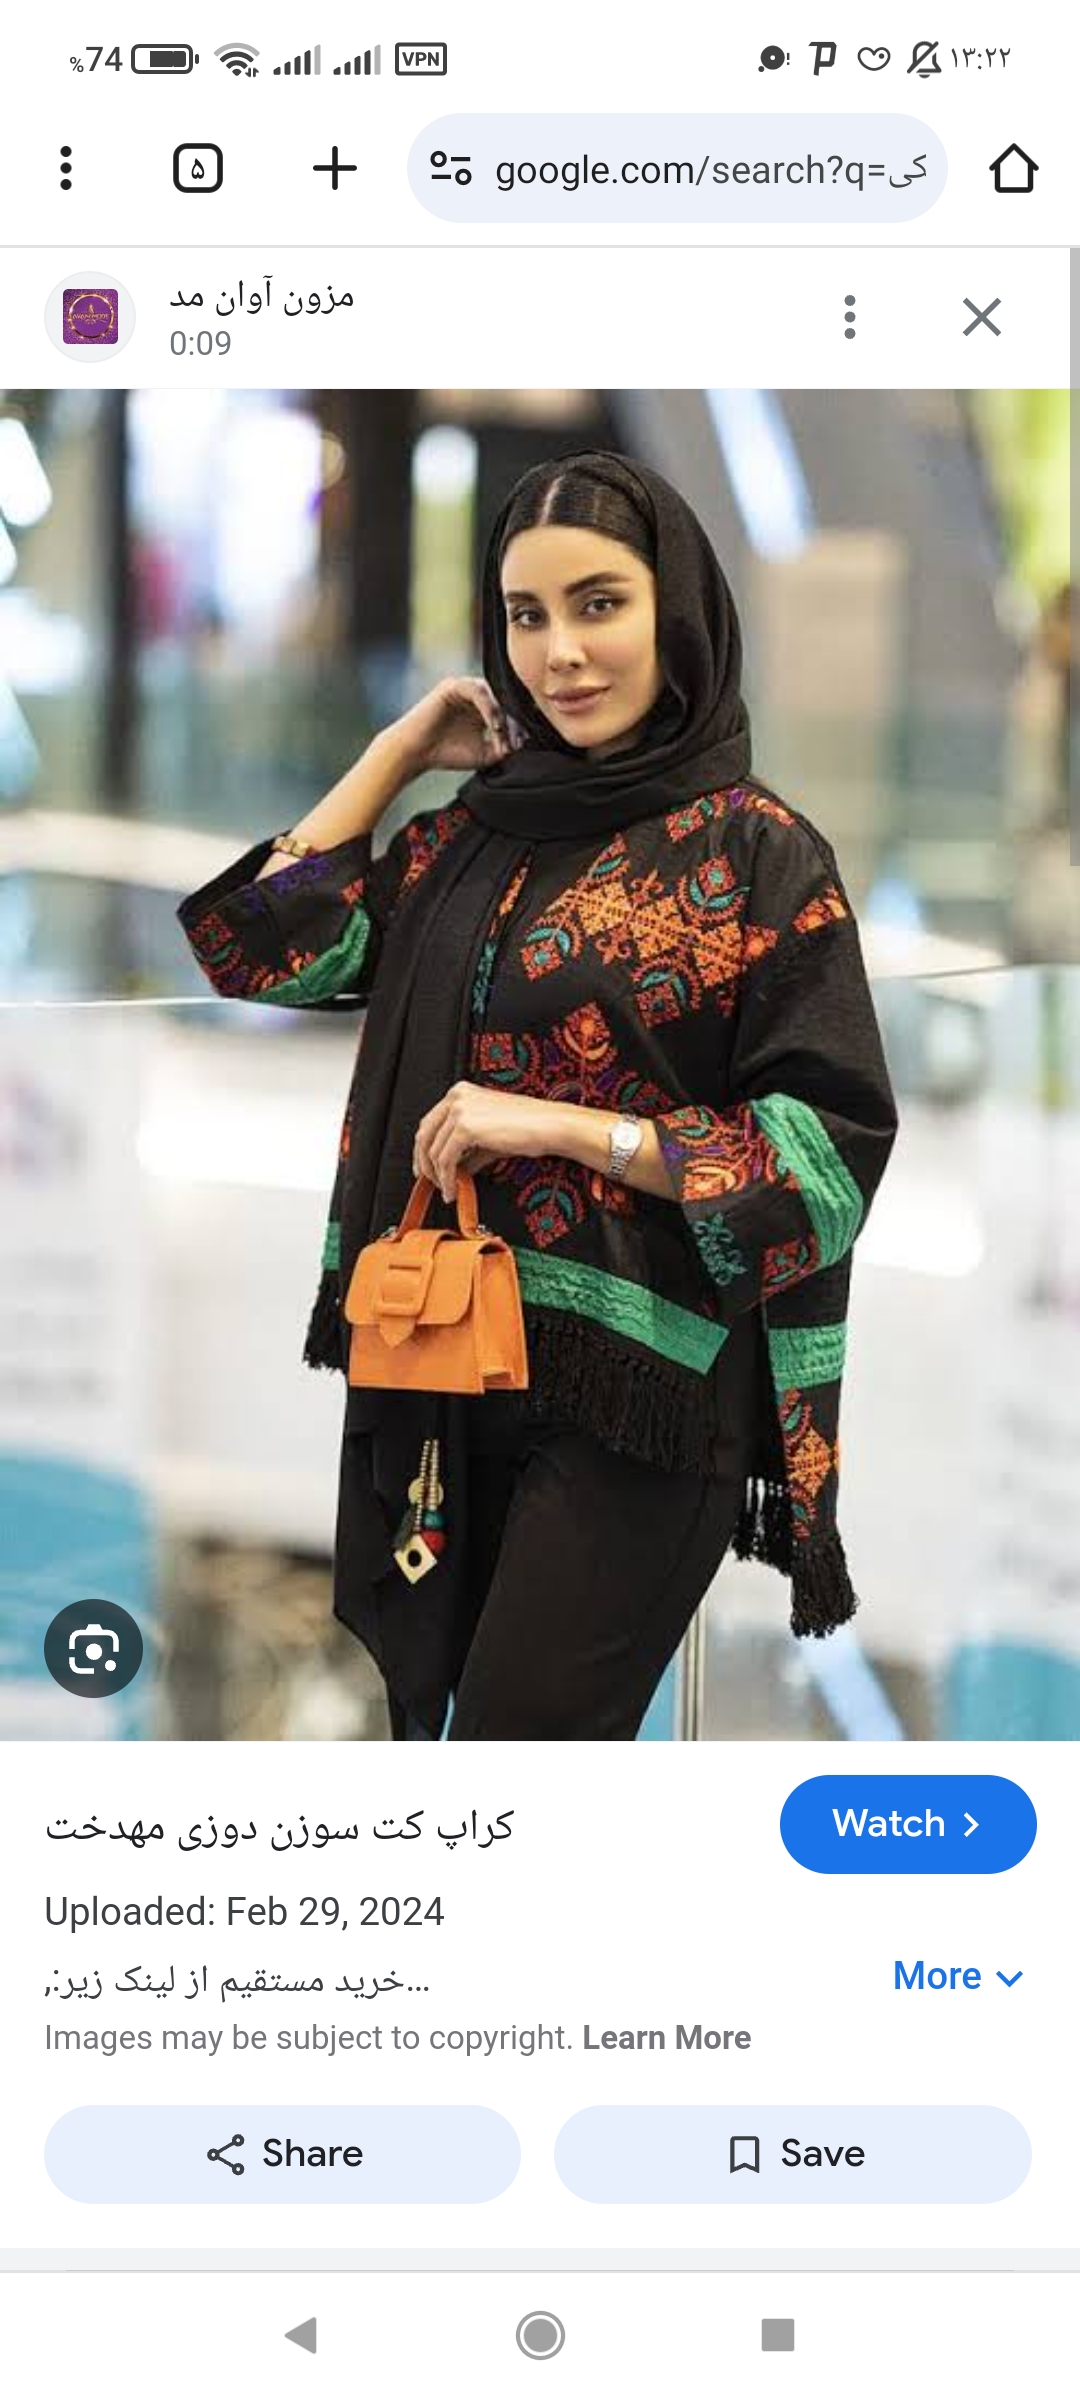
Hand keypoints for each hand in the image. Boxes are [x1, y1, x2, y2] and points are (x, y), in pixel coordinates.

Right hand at [391, 676, 524, 777]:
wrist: (416, 753)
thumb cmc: (446, 754)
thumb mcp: (483, 754)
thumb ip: (503, 748)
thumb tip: (522, 745)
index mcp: (484, 708)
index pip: (508, 710)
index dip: (518, 727)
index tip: (522, 745)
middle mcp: (475, 695)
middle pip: (504, 701)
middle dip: (513, 722)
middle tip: (517, 742)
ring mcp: (464, 688)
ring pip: (494, 695)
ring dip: (502, 716)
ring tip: (502, 735)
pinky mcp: (453, 686)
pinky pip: (478, 691)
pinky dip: (489, 708)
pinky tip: (492, 726)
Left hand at [413, 1082, 552, 1201]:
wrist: (549, 1125)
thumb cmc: (528, 1127)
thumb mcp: (488, 1138)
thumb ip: (466, 1151)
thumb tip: (452, 1171)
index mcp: (460, 1092)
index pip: (429, 1122)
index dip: (423, 1149)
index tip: (425, 1168)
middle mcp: (456, 1096)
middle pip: (424, 1135)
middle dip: (425, 1164)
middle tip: (431, 1184)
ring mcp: (459, 1109)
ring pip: (433, 1150)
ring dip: (438, 1176)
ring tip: (449, 1191)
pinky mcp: (465, 1126)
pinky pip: (445, 1159)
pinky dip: (447, 1179)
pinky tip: (455, 1189)